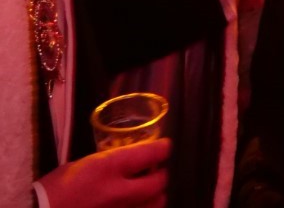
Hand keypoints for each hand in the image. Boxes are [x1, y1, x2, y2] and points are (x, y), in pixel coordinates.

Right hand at [37, 139, 169, 207]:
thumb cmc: (53, 189)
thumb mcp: (81, 165)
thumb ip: (108, 162)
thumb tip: (128, 160)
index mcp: (108, 167)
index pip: (151, 153)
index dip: (163, 148)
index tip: (164, 147)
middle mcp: (118, 191)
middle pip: (159, 182)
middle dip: (160, 175)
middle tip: (155, 171)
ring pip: (156, 203)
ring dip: (155, 196)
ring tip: (147, 192)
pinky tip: (135, 205)